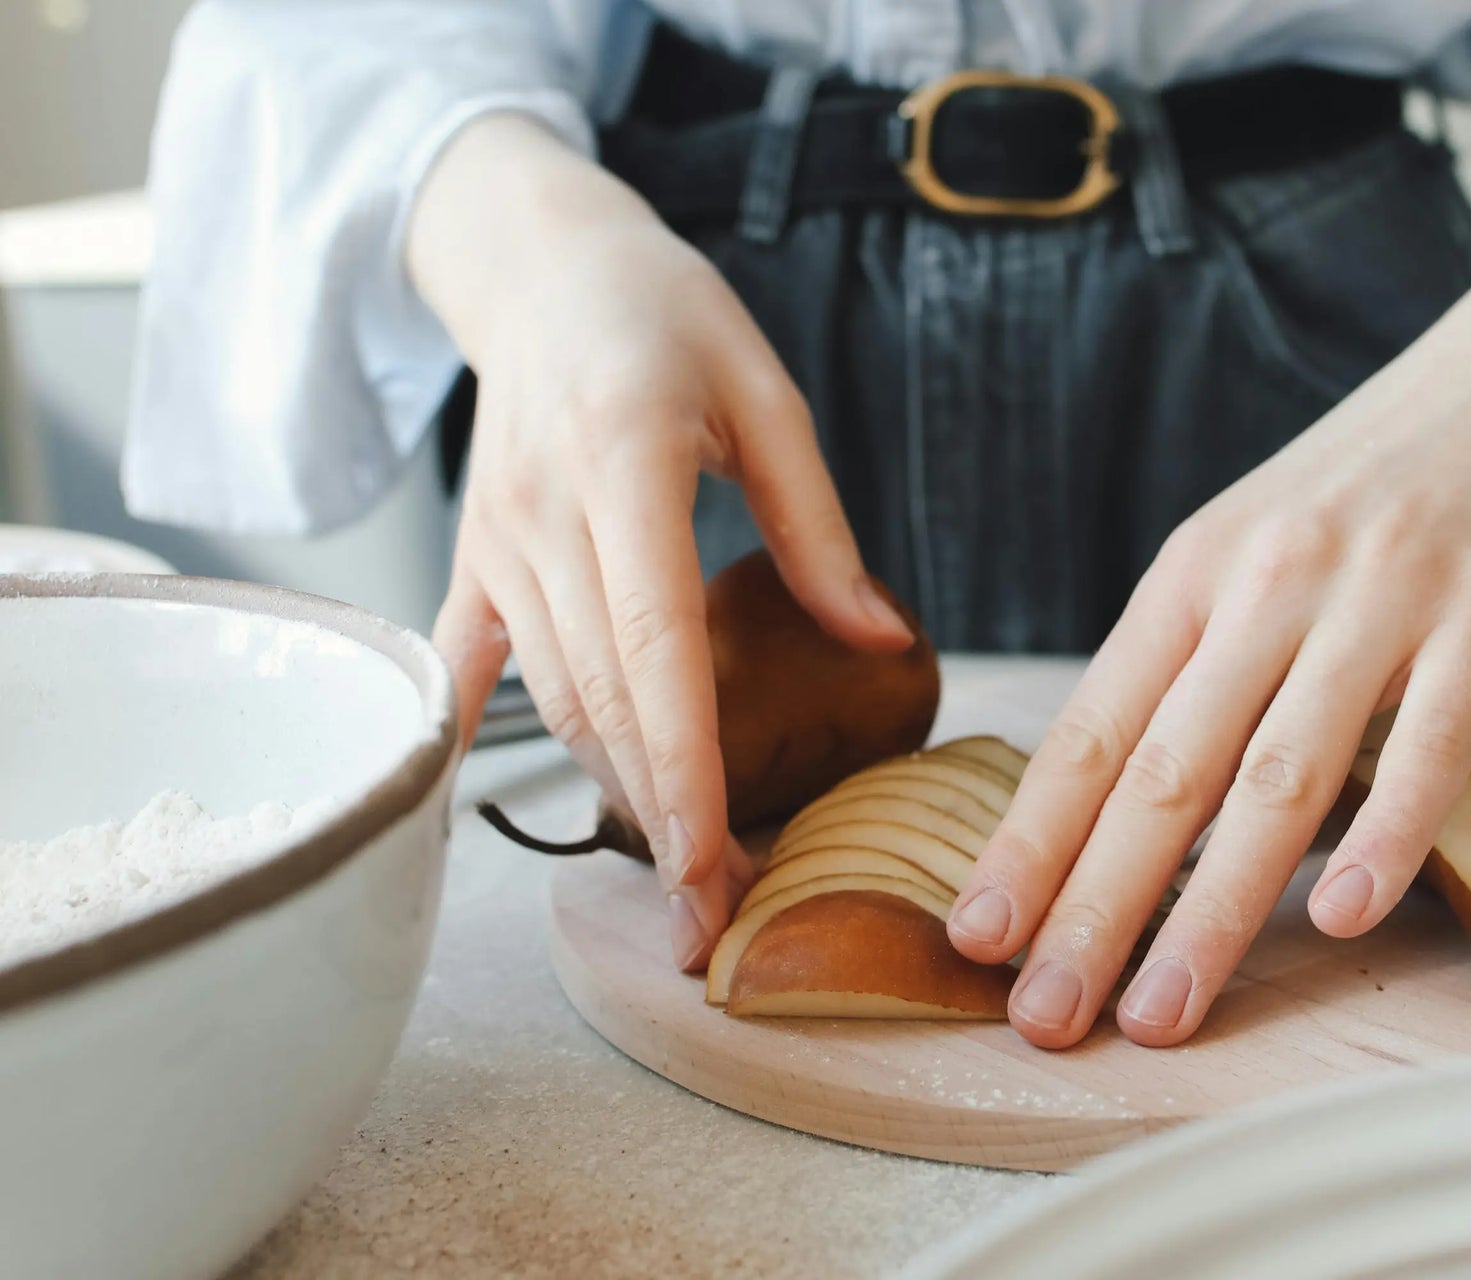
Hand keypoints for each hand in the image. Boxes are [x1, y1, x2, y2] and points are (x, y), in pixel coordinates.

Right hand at [410, 117, 913, 968]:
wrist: (543, 270)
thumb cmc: (668, 319)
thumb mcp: (767, 395)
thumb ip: (818, 529)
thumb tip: (882, 642)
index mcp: (627, 463)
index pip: (655, 645)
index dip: (685, 765)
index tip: (716, 864)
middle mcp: (544, 513)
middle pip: (601, 699)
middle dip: (659, 818)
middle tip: (712, 918)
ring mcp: (496, 540)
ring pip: (552, 698)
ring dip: (612, 792)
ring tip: (676, 873)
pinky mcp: (473, 557)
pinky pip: (471, 668)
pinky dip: (487, 745)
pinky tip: (510, 818)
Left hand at [947, 159, 1470, 1048]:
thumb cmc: (1373, 484)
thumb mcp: (1252, 548)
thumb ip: (1193, 662)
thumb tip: (1121, 798)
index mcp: (1194, 574)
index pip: (1092, 731)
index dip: (1030, 842)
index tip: (976, 939)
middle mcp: (1267, 584)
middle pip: (1161, 772)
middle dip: (1093, 906)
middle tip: (1043, 1016)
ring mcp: (1377, 597)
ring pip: (1276, 775)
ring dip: (1211, 909)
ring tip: (1161, 1011)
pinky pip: (1431, 741)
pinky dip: (1384, 835)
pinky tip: (1339, 918)